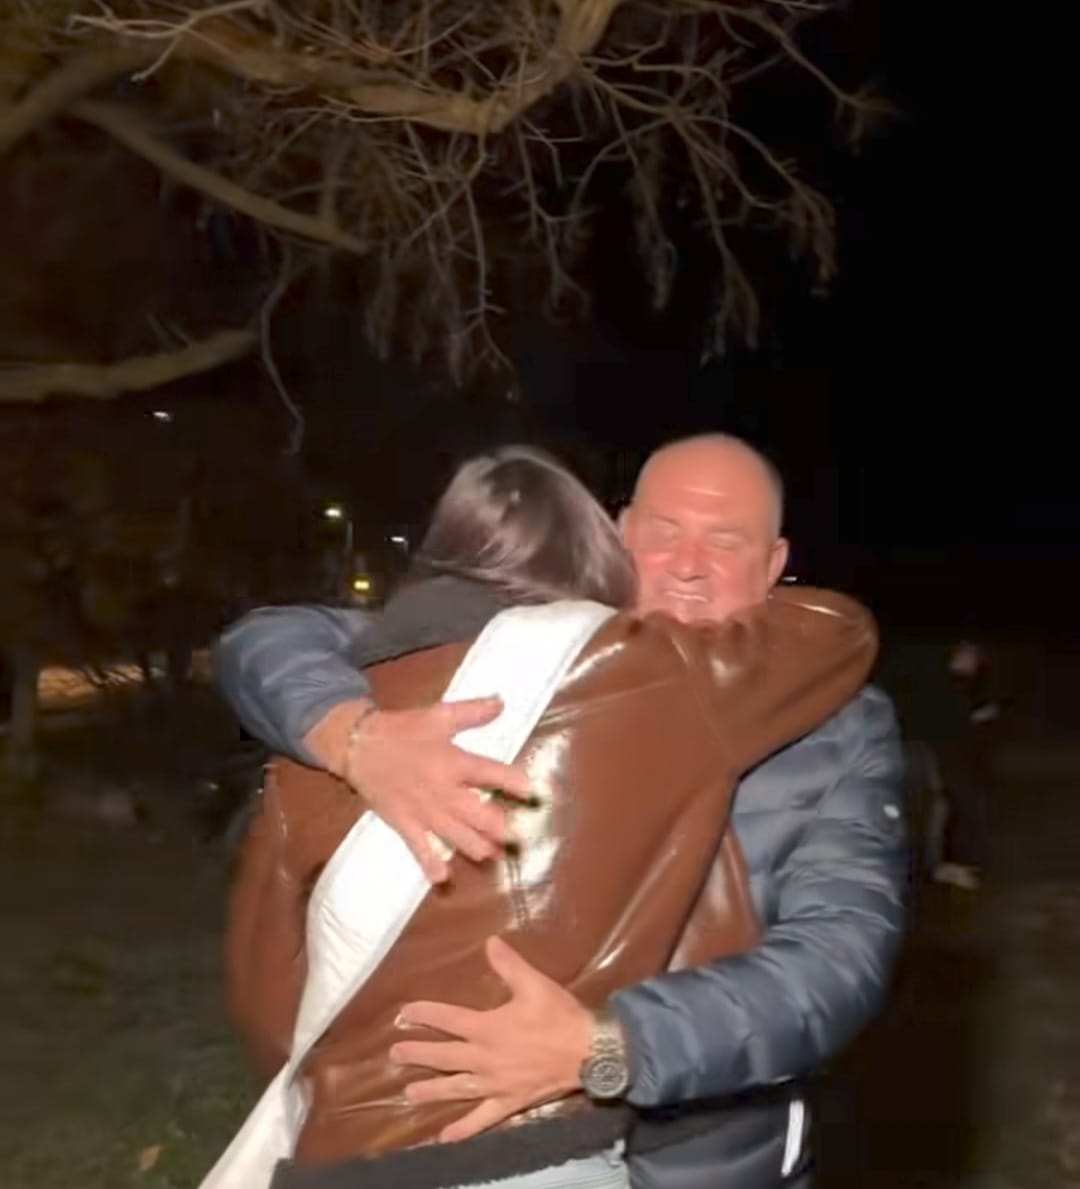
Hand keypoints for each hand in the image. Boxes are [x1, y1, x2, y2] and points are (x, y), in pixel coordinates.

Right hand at [303, 698, 533, 881]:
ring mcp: (424, 811)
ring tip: (494, 856)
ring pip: (457, 836)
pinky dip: (430, 864)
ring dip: (478, 848)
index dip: (513, 783)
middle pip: (478, 815)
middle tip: (518, 839)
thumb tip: (502, 702)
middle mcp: (443, 791)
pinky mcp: (404, 823)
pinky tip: (443, 878)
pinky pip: (419, 848)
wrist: (359, 745)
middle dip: (500, 828)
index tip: (532, 793)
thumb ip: (472, 711)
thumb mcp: (438, 715)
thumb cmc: (401, 729)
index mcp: (453, 762)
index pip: (490, 774)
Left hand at [390, 937, 593, 1141]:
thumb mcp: (534, 984)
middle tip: (394, 1054)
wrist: (588, 1052)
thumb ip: (509, 964)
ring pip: (456, 1088)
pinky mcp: (508, 1102)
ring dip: (431, 1090)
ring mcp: (495, 1084)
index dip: (424, 1014)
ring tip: (408, 1093)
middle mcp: (484, 1058)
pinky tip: (445, 1137)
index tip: (403, 1013)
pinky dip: (463, 1129)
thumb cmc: (559, 1016)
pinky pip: (482, 1119)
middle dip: (418, 1053)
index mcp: (488, 1028)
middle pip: (444, 1056)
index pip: (448, 1019)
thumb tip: (490, 941)